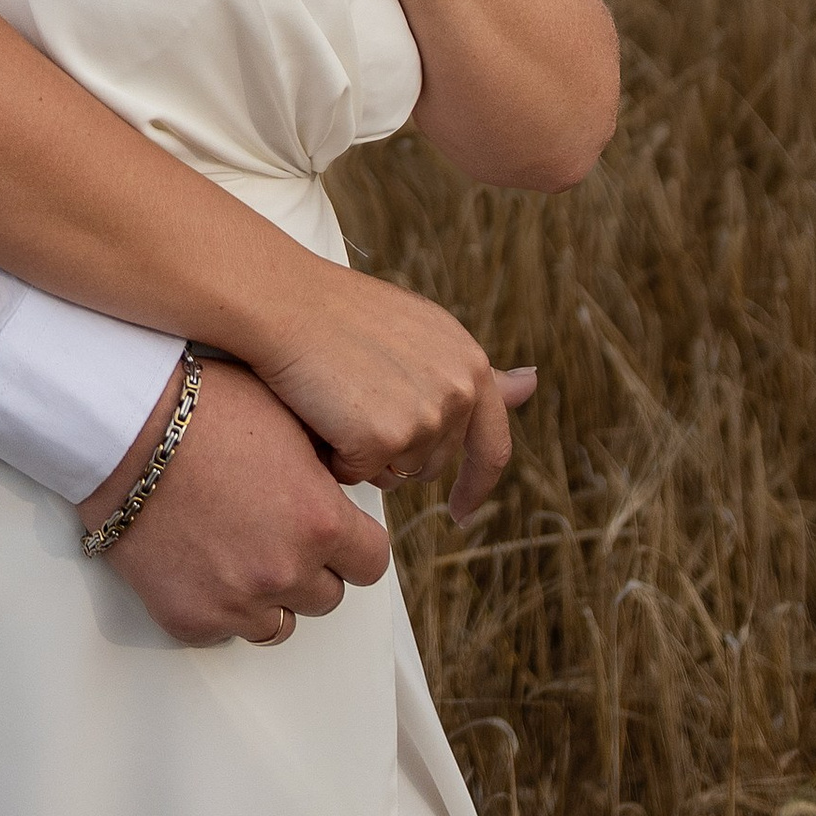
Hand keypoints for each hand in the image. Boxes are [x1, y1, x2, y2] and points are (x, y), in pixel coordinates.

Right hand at [79, 359, 390, 645]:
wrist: (121, 427)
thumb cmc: (201, 408)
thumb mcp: (286, 419)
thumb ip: (324, 467)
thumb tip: (338, 485)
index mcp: (320, 521)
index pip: (372, 563)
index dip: (352, 544)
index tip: (331, 530)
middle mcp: (285, 571)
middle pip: (327, 596)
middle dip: (308, 566)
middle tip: (273, 530)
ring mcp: (236, 602)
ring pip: (278, 623)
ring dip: (267, 594)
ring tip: (236, 549)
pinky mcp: (189, 619)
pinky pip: (223, 630)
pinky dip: (217, 605)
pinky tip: (199, 562)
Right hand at [259, 266, 534, 523]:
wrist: (285, 302)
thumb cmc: (339, 312)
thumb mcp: (422, 331)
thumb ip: (470, 370)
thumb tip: (531, 384)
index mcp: (469, 361)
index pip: (492, 445)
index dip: (477, 485)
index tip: (462, 513)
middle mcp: (459, 390)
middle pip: (433, 464)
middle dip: (394, 453)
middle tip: (351, 407)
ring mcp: (425, 417)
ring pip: (394, 473)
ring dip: (364, 454)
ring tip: (335, 401)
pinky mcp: (384, 439)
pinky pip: (358, 476)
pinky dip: (334, 457)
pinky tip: (318, 413)